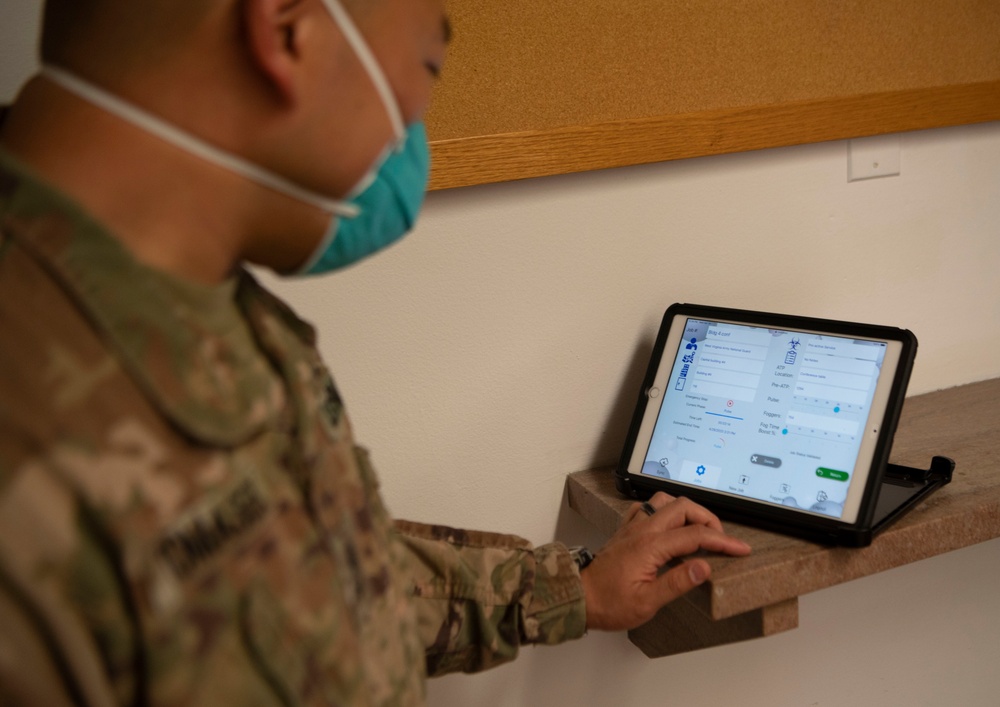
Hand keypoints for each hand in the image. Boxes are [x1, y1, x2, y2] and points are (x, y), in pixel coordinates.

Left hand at [579, 492, 750, 630]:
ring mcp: (632, 527)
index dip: (723, 541)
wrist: (580, 597)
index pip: (696, 536)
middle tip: (722, 539)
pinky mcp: (626, 530)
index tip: (741, 549)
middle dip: (708, 519)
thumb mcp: (647, 602)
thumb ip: (677, 582)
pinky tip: (670, 525)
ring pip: (665, 501)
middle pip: (683, 507)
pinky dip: (665, 510)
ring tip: (700, 530)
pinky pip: (647, 507)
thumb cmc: (610, 603)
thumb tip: (704, 567)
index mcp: (650, 547)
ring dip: (687, 510)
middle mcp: (642, 531)